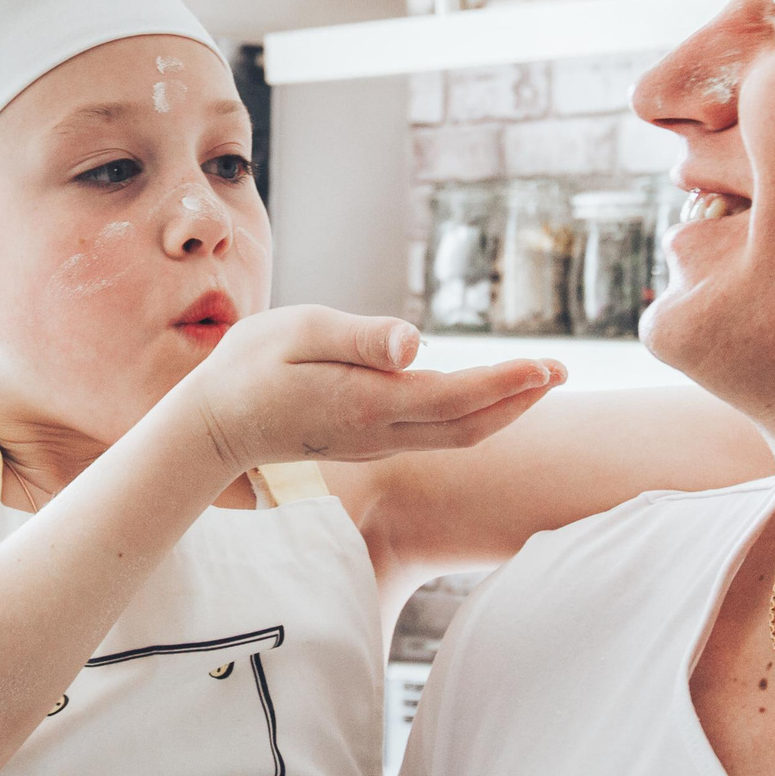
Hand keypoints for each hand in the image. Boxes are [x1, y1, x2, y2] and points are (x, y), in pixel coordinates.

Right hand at [177, 305, 561, 471]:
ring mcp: (374, 444)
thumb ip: (359, 338)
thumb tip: (416, 345)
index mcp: (367, 404)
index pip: (455, 398)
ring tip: (540, 381)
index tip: (548, 364)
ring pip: (456, 435)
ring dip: (502, 410)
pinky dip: (472, 416)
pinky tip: (485, 398)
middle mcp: (379, 434)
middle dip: (520, 400)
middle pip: (469, 427)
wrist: (212, 426)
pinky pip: (435, 435)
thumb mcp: (298, 332)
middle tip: (562, 370)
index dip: (506, 383)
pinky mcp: (367, 442)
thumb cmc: (249, 367)